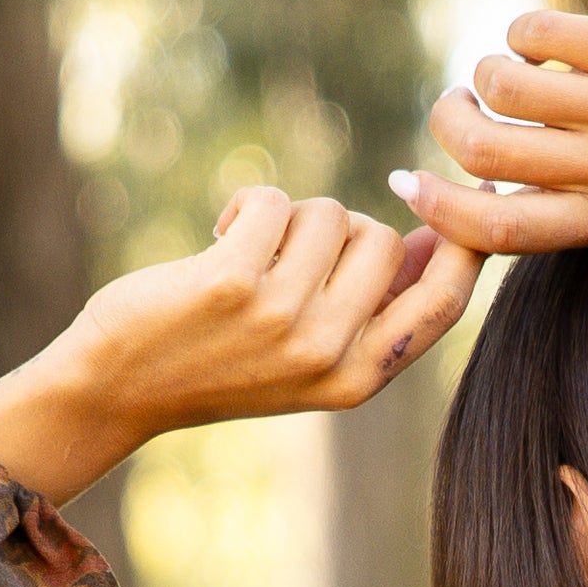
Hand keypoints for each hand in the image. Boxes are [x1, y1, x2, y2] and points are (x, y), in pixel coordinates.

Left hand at [0, 191, 475, 497]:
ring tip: (250, 253)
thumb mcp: (312, 356)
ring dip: (289, 216)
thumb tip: (438, 239)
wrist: (121, 386)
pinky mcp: (233, 283)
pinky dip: (250, 203)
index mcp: (360, 378)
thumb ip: (376, 309)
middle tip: (290, 256)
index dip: (466, 241)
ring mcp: (283, 319)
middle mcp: (329, 353)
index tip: (465, 200)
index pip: (445, 298)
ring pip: (329, 214)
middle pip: (383, 238)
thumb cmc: (220, 360)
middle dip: (340, 228)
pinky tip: (220, 237)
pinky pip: (274, 201)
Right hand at [396, 3, 587, 254]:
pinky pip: (536, 31)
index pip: (498, 229)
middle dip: (449, 121)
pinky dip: (524, 31)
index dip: (436, 208)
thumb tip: (429, 193)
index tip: (407, 180)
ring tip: (508, 69)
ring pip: (505, 83)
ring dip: (487, 70)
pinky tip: (547, 39)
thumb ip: (542, 200)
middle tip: (457, 106)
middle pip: (487, 152)